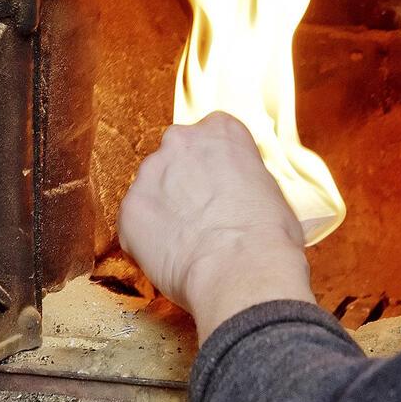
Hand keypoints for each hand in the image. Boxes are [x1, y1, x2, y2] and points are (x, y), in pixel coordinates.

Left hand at [118, 112, 315, 337]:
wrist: (240, 271)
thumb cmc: (267, 236)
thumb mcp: (272, 192)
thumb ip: (245, 181)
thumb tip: (242, 198)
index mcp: (221, 130)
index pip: (212, 135)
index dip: (216, 166)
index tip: (223, 188)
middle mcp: (180, 141)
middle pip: (176, 157)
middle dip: (185, 183)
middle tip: (203, 216)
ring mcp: (149, 174)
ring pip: (152, 189)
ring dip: (165, 210)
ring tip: (188, 241)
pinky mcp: (129, 209)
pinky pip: (135, 222)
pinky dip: (148, 238)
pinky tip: (172, 255)